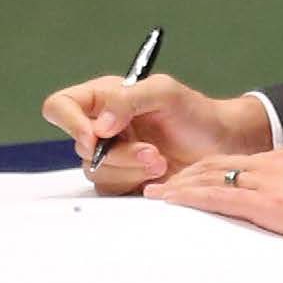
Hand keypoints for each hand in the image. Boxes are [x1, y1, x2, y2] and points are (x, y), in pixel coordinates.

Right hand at [41, 73, 271, 192]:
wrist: (221, 145)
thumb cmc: (195, 112)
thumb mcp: (165, 92)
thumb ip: (128, 99)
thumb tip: (100, 125)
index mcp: (103, 99)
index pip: (61, 106)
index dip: (70, 123)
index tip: (97, 137)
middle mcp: (101, 128)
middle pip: (82, 147)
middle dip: (119, 154)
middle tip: (153, 153)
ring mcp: (112, 157)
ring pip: (97, 172)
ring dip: (131, 169)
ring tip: (162, 162)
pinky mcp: (124, 181)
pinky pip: (112, 190)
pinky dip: (136, 184)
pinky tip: (160, 176)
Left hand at [143, 146, 282, 240]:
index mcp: (281, 160)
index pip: (234, 163)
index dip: (205, 170)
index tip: (184, 179)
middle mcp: (268, 164)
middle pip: (215, 165)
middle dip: (185, 174)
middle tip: (159, 185)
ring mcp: (265, 181)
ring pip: (211, 177)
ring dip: (179, 186)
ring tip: (155, 195)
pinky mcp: (265, 202)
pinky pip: (219, 197)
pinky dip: (191, 197)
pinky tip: (172, 201)